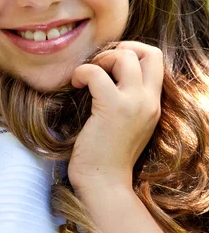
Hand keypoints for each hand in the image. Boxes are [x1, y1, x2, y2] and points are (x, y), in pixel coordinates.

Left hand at [68, 41, 162, 192]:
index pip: (156, 59)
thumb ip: (128, 99)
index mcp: (154, 103)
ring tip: (87, 77)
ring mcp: (133, 103)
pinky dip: (82, 72)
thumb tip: (109, 72)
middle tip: (101, 65)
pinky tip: (76, 84)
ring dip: (101, 59)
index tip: (112, 63)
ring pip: (125, 56)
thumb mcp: (128, 122)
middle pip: (149, 52)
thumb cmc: (108, 155)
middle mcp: (149, 101)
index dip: (134, 51)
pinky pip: (96, 72)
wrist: (104, 183)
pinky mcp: (112, 107)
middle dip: (122, 49)